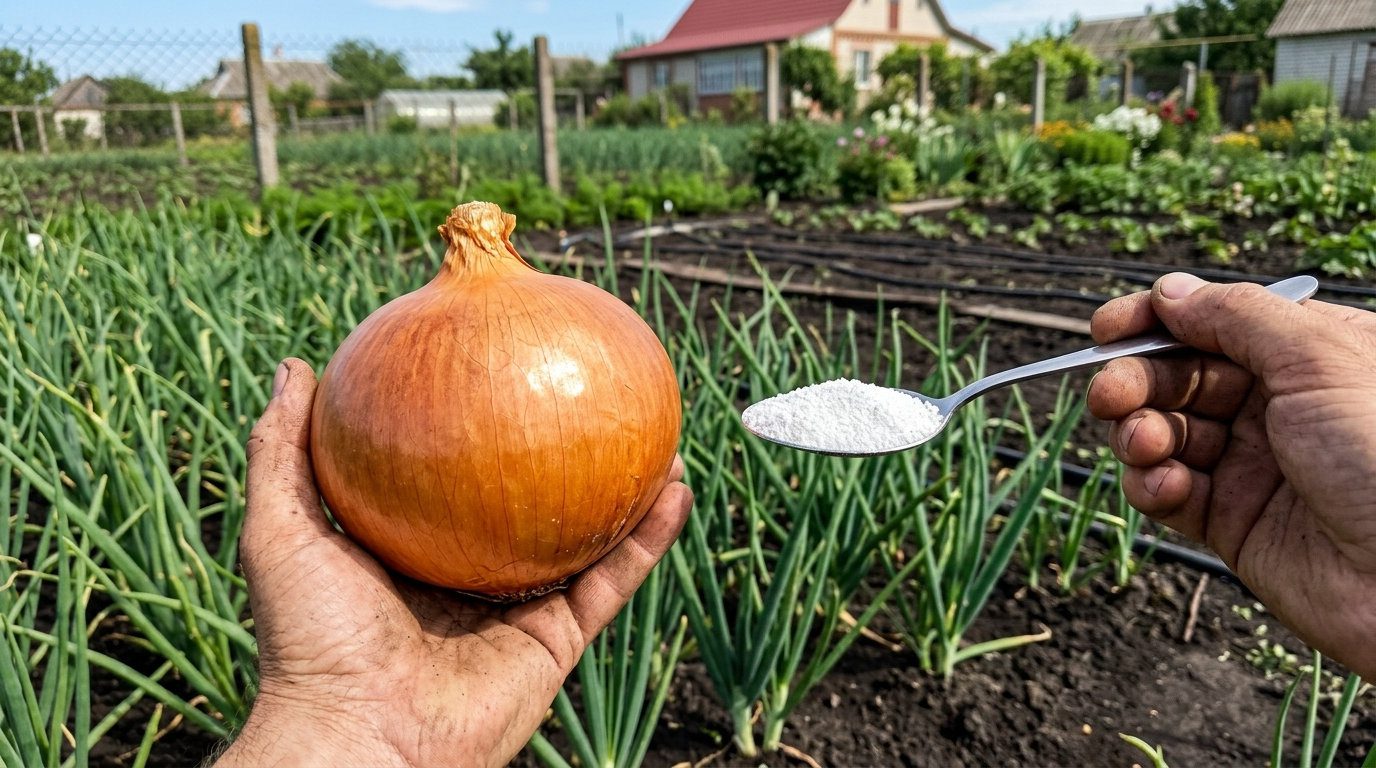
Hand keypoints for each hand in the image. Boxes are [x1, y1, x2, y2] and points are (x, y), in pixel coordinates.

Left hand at [215, 358, 693, 767]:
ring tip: (660, 437)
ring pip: (587, 541)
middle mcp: (470, 579)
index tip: (508, 374)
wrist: (357, 739)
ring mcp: (517, 612)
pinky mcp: (555, 644)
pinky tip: (675, 491)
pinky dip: (650, 540)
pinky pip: (612, 582)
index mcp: (412, 552)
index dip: (485, 432)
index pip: (456, 480)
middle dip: (567, 458)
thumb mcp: (280, 529)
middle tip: (593, 399)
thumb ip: (282, 450)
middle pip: (530, 506)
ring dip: (628, 492)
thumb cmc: (308, 639)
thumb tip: (296, 365)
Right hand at [1089, 273, 1375, 679]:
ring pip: (1166, 433)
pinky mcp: (1234, 523)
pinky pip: (1170, 493)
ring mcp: (1255, 466)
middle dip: (1137, 381)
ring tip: (1143, 445)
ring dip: (1139, 433)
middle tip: (1109, 395)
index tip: (1108, 329)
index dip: (1157, 322)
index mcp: (1310, 356)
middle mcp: (1280, 407)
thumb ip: (1238, 316)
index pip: (1216, 323)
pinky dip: (1152, 485)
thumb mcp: (1320, 360)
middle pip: (1180, 377)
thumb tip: (1171, 292)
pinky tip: (1163, 487)